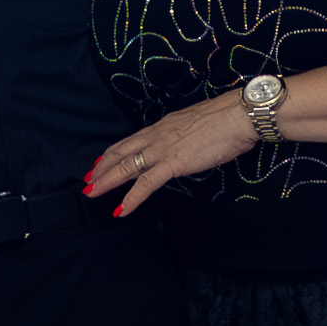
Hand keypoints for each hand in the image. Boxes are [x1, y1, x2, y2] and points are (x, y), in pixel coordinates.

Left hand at [85, 92, 253, 217]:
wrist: (238, 115)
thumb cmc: (225, 120)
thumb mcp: (196, 125)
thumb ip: (183, 137)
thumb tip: (183, 146)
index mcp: (163, 126)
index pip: (130, 141)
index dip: (112, 153)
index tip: (101, 163)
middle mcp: (157, 136)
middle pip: (121, 153)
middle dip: (102, 168)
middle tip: (87, 181)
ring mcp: (164, 149)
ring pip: (127, 167)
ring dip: (107, 181)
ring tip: (92, 193)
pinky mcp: (174, 163)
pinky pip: (147, 184)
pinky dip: (132, 198)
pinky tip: (122, 210)